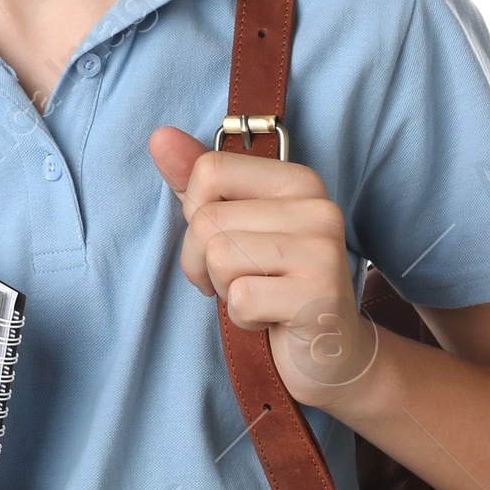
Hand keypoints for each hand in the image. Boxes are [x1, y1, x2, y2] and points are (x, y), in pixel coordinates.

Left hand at [148, 126, 378, 413]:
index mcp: (298, 180)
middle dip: (205, 263)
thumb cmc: (273, 284)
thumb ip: (197, 180)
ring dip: (224, 289)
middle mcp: (318, 207)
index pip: (209, 171)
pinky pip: (239, 298)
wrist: (329, 353)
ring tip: (258, 296)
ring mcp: (323, 250)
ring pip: (219, 256)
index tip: (226, 241)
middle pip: (207, 220)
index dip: (197, 215)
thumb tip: (159, 135)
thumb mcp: (234, 225)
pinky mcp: (318, 295)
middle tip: (242, 281)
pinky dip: (242, 317)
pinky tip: (271, 318)